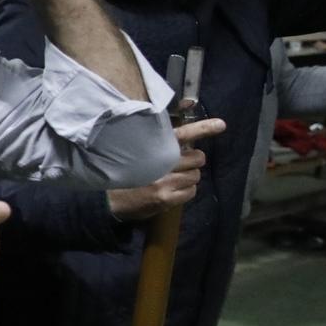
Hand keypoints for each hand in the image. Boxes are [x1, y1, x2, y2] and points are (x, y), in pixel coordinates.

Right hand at [107, 117, 228, 221]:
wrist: (103, 200)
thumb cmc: (120, 173)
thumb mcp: (134, 153)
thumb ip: (154, 145)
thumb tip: (180, 142)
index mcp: (152, 147)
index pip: (181, 134)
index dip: (202, 128)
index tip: (221, 125)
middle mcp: (160, 162)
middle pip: (196, 158)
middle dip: (194, 161)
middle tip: (182, 164)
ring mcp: (164, 181)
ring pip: (195, 176)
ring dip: (189, 177)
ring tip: (175, 179)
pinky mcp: (165, 198)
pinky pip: (191, 192)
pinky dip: (186, 191)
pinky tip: (174, 191)